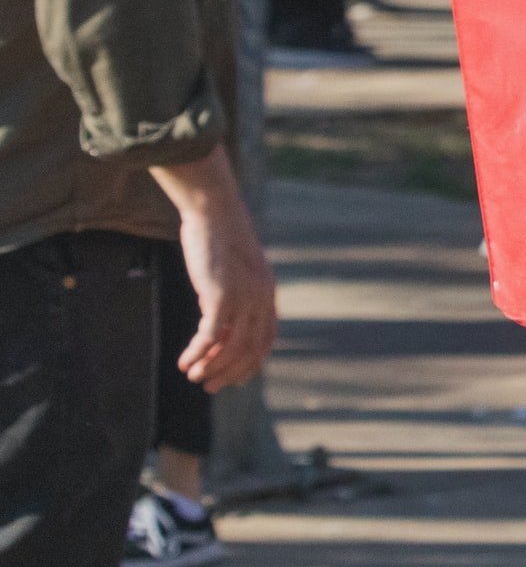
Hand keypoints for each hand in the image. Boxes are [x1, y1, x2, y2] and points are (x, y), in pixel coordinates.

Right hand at [174, 197, 277, 391]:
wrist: (216, 213)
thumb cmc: (220, 242)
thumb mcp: (232, 275)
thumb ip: (232, 299)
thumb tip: (218, 328)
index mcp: (267, 294)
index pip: (266, 339)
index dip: (252, 363)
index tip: (235, 379)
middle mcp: (261, 298)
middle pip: (251, 348)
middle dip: (230, 372)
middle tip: (208, 386)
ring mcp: (244, 297)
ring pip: (232, 347)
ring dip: (213, 367)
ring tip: (193, 377)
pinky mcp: (221, 294)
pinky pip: (211, 335)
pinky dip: (198, 353)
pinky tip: (184, 362)